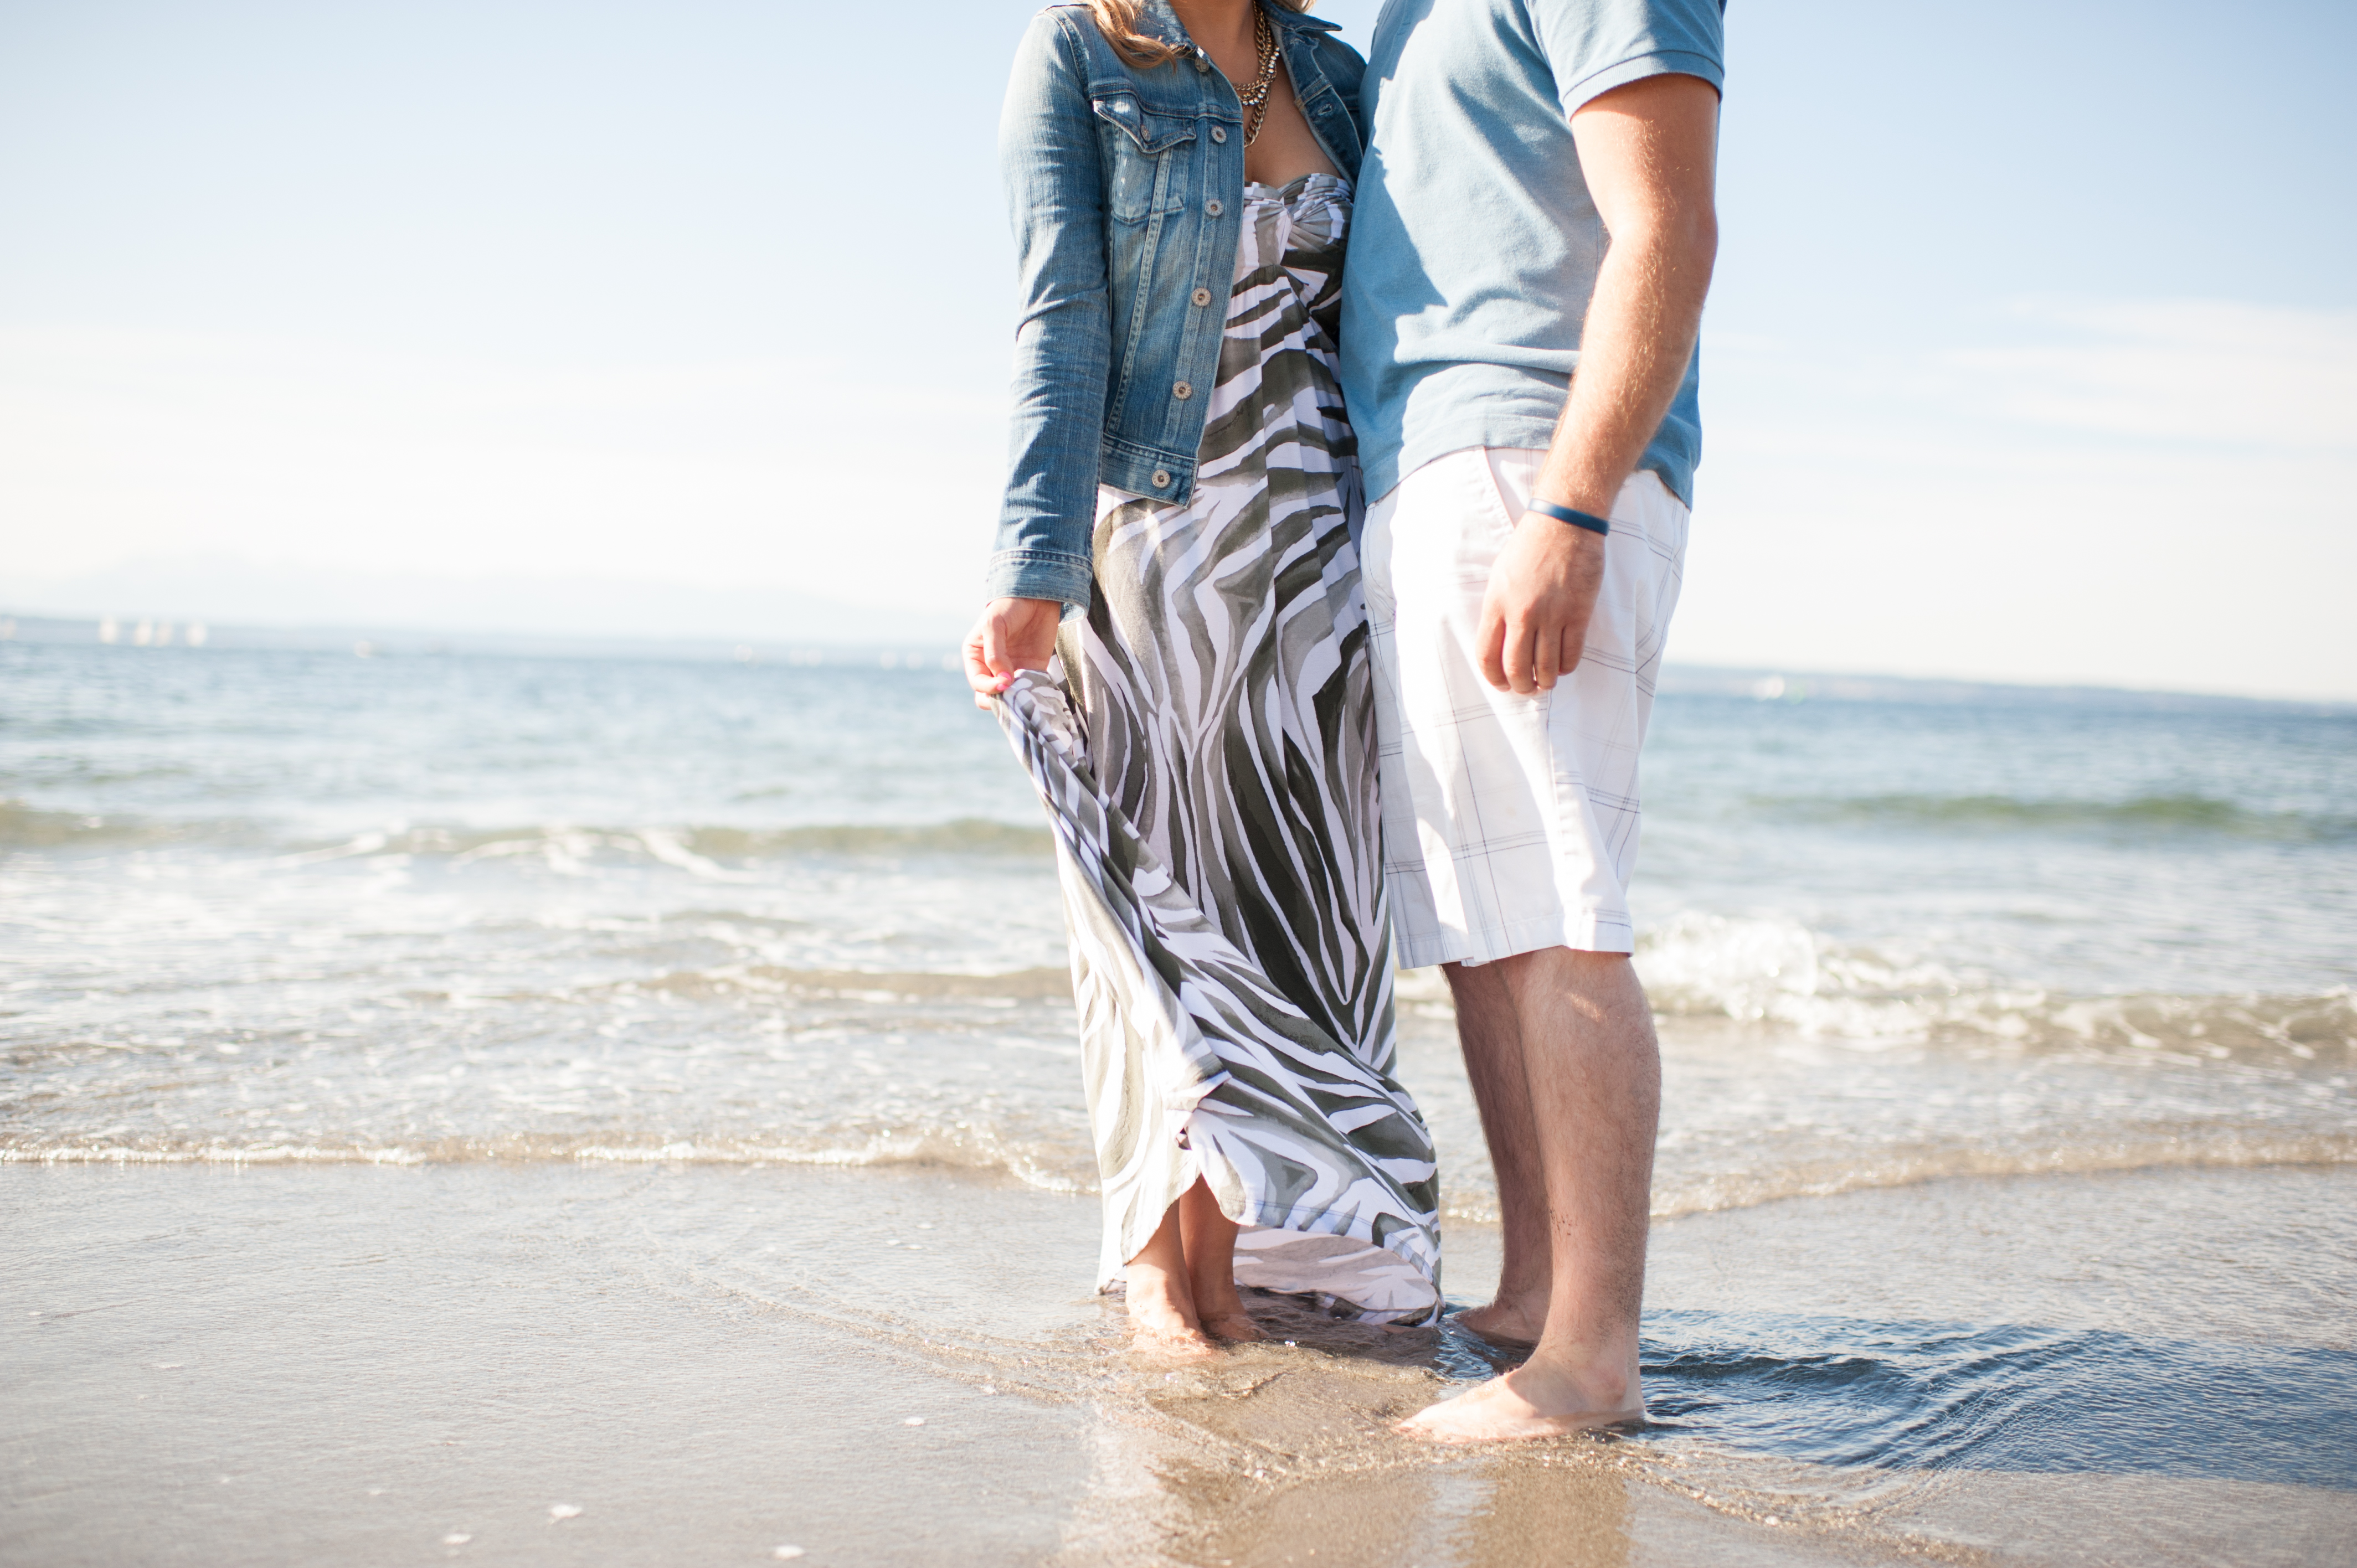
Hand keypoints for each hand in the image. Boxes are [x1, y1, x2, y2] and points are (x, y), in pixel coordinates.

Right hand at [962, 596, 1061, 706]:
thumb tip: (1003, 681)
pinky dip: (1035, 694)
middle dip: (1002, 699)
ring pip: (1012, 696)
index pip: (978, 683)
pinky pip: (1031, 689)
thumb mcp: (994, 626)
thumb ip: (994, 654)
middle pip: (991, 696)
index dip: (989, 688)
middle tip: (1016, 693)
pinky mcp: (1033, 670)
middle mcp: (992, 667)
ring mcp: (1013, 670)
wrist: (1037, 596)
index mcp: (976, 657)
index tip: (1006, 682)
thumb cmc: (1009, 607)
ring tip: (1029, 694)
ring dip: (1019, 699)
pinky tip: (1040, 691)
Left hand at [1476, 515, 1604, 694]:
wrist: (1564, 524)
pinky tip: (1562, 666)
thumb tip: (1500, 646)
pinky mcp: (1579, 614)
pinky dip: (1566, 668)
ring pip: (1546, 667)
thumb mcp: (1499, 577)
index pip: (1488, 656)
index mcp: (1497, 604)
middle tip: (1526, 689)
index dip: (1493, 679)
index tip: (1501, 684)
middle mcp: (1522, 613)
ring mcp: (1552, 615)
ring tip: (1545, 683)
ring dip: (1545, 682)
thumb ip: (1497, 612)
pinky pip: (1571, 655)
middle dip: (1521, 687)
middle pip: (1516, 668)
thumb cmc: (1529, 548)